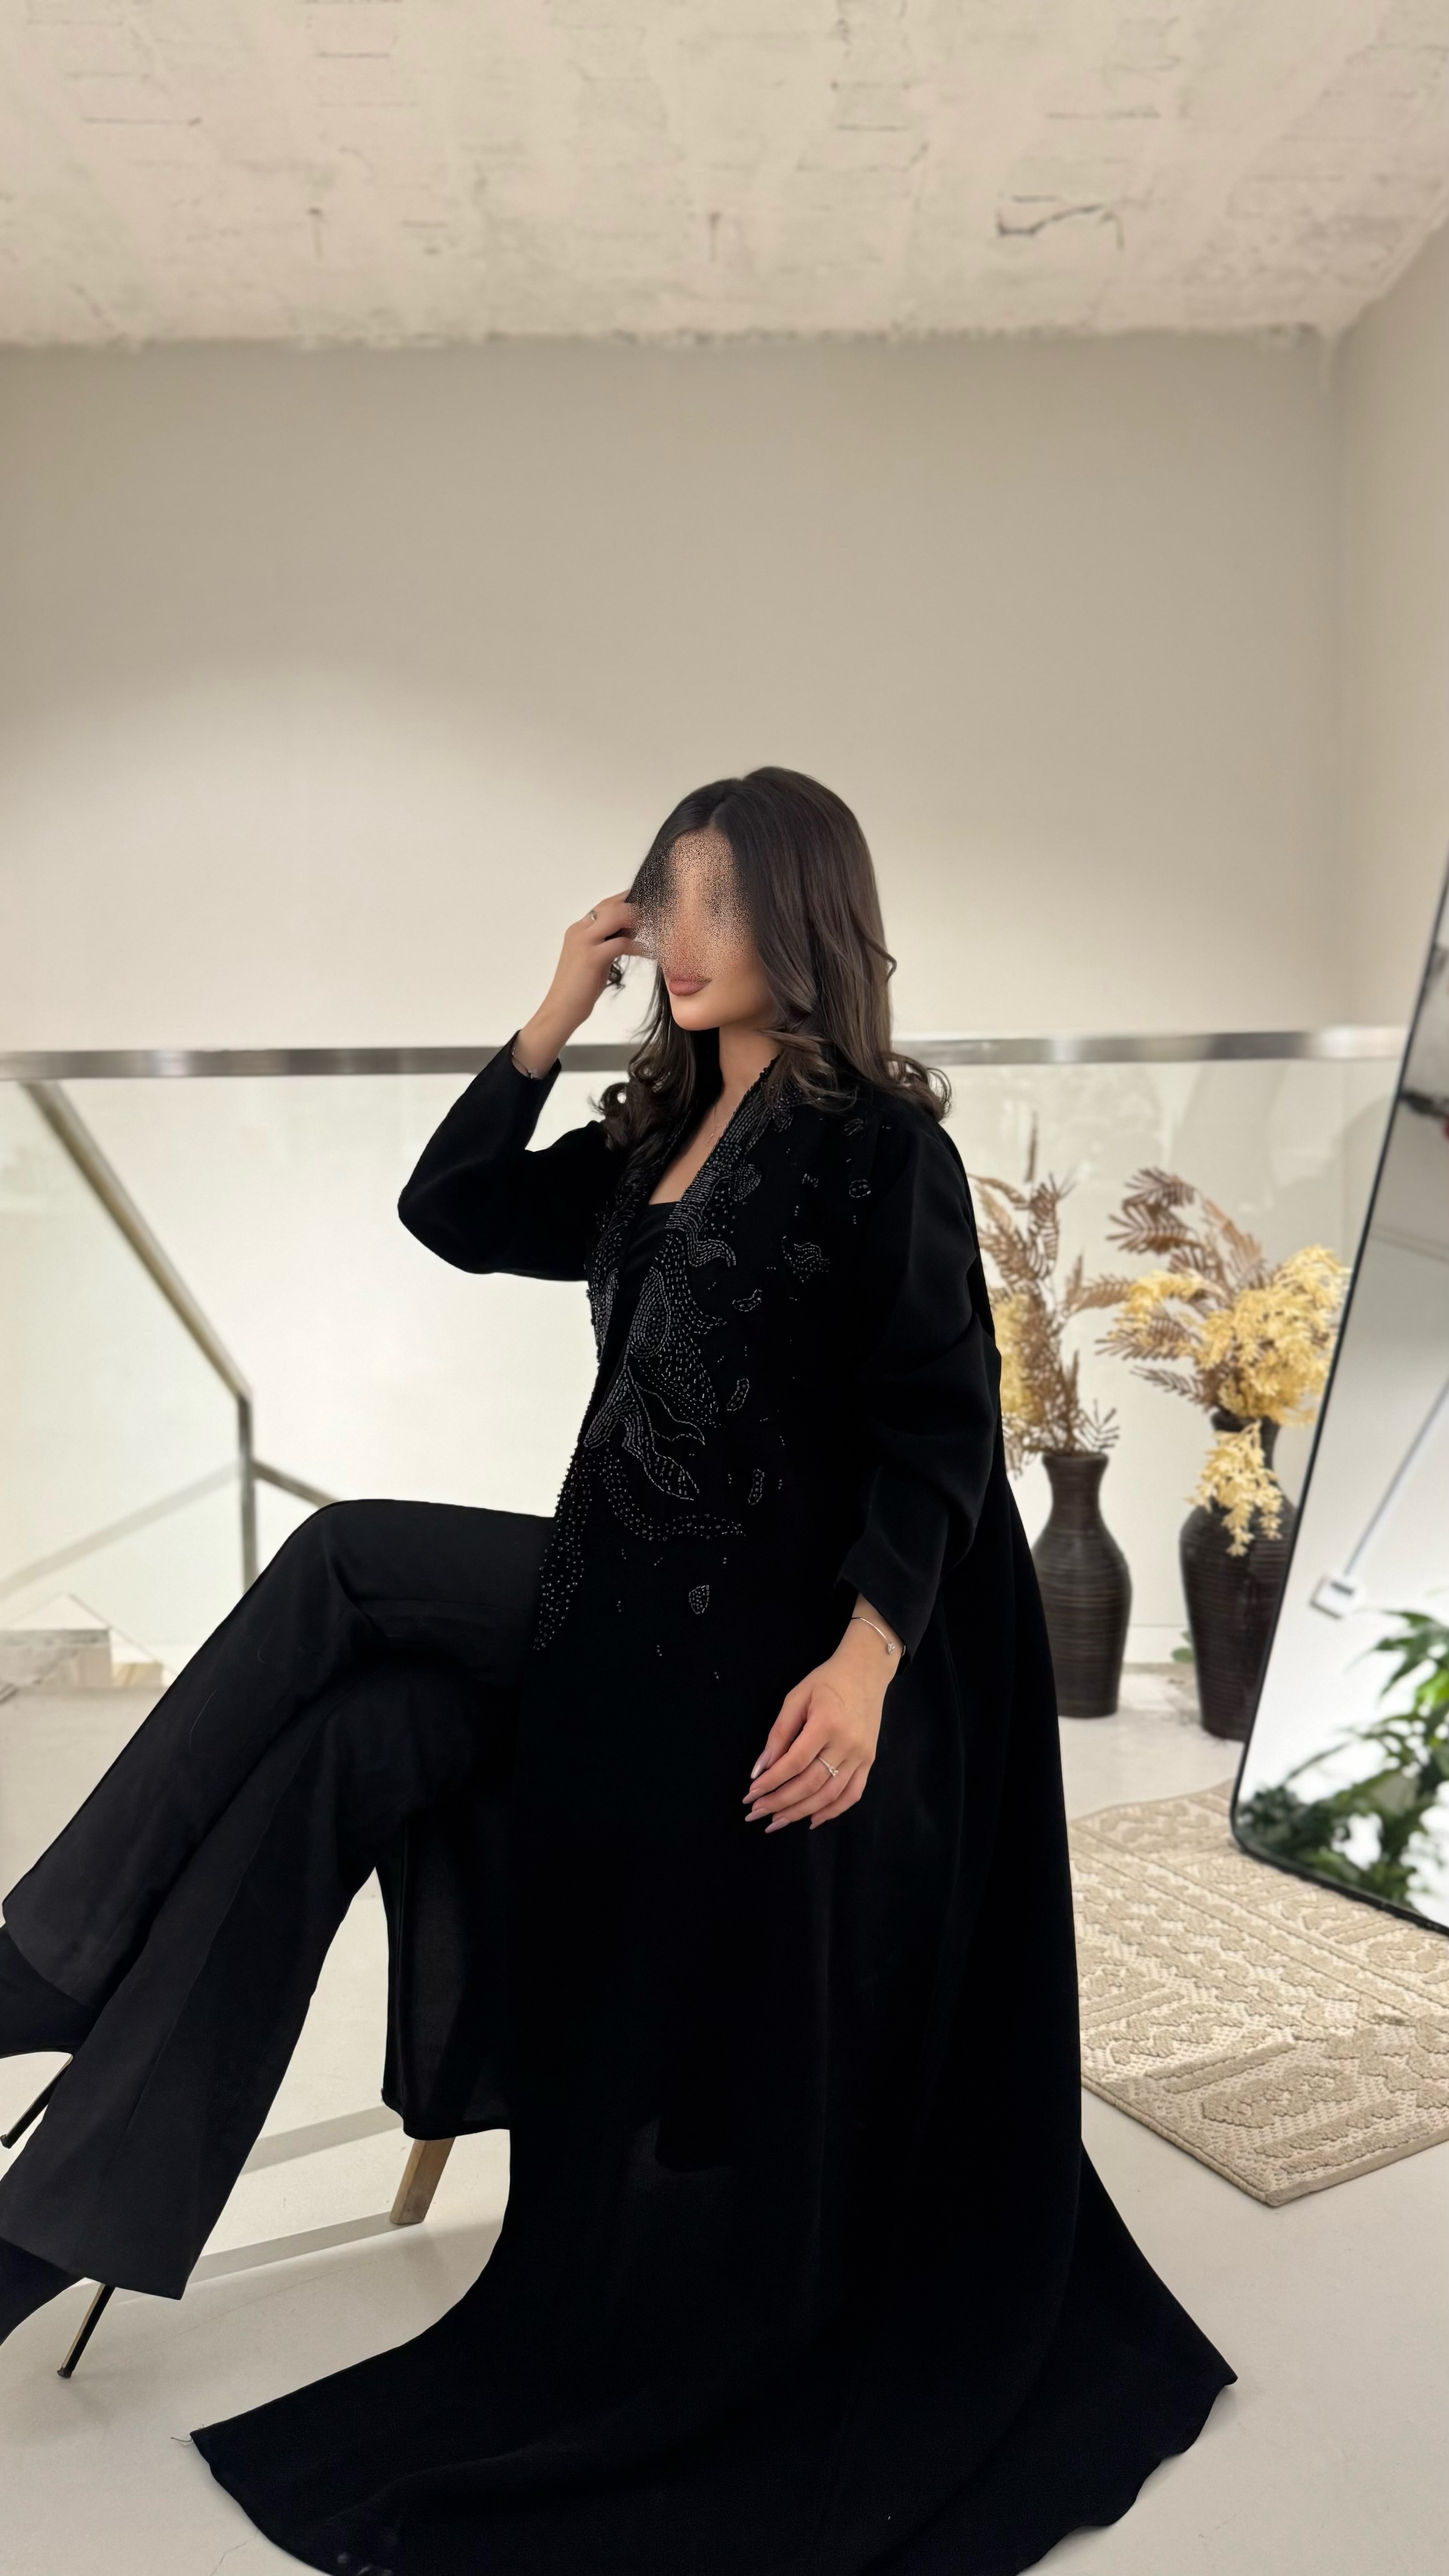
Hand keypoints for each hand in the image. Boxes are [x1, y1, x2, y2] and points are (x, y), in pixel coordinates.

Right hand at [513, 895, 645, 1073]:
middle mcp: (579, 930)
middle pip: (611, 905)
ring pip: (617, 916)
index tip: (646, 901)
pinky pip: (623, 943)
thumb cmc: (578, 989)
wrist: (561, 1009)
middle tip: (655, 913)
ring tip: (654, 929)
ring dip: (638, 920)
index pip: (604, 904)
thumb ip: (605, 944)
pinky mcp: (592, 957)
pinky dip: (640, 947)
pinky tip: (650, 953)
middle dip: (635, 906)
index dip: (625, 900)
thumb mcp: (592, 959)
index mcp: (578, 929)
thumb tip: (628, 935)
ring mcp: (584, 942)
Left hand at [742, 1606, 900, 1832]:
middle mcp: (847, 1744)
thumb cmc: (827, 1681)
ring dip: (801, 1812)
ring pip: (830, 1795)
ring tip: (776, 1822)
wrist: (866, 1672)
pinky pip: (852, 1794)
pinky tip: (811, 1820)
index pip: (795, 1762)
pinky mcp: (869, 1762)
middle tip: (756, 1813)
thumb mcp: (796, 1697)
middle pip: (811, 1783)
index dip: (772, 1781)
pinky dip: (832, 1811)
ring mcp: (862, 1756)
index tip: (751, 1793)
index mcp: (827, 1724)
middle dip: (780, 1802)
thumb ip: (779, 1733)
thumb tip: (761, 1768)